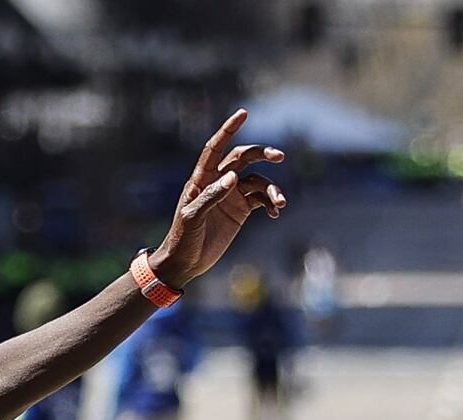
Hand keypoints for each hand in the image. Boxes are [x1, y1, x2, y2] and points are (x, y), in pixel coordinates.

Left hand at [152, 111, 286, 290]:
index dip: (228, 130)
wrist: (185, 263)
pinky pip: (261, 199)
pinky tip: (275, 212)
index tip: (243, 113)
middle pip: (244, 158)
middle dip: (262, 154)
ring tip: (279, 202)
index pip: (216, 148)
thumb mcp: (192, 218)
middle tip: (279, 157)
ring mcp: (231, 195)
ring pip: (258, 181)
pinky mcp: (241, 210)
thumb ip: (211, 196)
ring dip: (272, 189)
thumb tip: (233, 177)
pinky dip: (271, 203)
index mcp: (202, 179)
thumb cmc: (182, 239)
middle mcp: (219, 182)